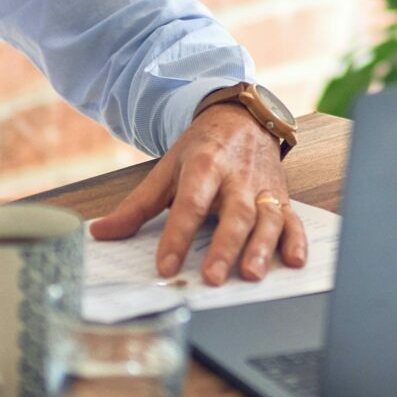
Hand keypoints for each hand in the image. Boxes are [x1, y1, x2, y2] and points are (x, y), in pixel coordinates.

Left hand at [88, 104, 306, 284]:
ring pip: (267, 219)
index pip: (189, 203)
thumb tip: (100, 233)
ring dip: (261, 247)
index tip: (165, 265)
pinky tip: (294, 261)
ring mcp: (262, 188)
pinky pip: (293, 219)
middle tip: (212, 276)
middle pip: (234, 213)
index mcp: (204, 166)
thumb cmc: (202, 150)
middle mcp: (237, 177)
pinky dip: (296, 240)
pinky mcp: (282, 197)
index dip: (177, 236)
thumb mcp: (166, 170)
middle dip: (224, 246)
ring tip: (250, 275)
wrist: (242, 119)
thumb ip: (137, 206)